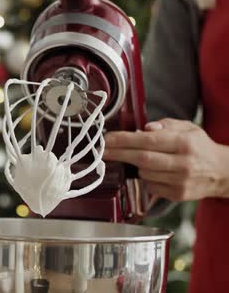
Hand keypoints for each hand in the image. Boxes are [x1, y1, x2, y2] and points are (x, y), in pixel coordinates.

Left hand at [103, 118, 228, 200]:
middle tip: (102, 150)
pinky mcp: (177, 195)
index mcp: (184, 143)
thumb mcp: (187, 128)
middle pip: (142, 159)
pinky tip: (153, 171)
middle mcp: (183, 163)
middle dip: (118, 154)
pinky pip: (150, 185)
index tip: (107, 139)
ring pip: (144, 173)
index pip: (147, 141)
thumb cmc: (199, 148)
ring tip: (138, 158)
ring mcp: (180, 181)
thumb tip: (145, 128)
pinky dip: (146, 177)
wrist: (222, 172)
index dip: (124, 140)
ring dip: (135, 166)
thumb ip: (165, 125)